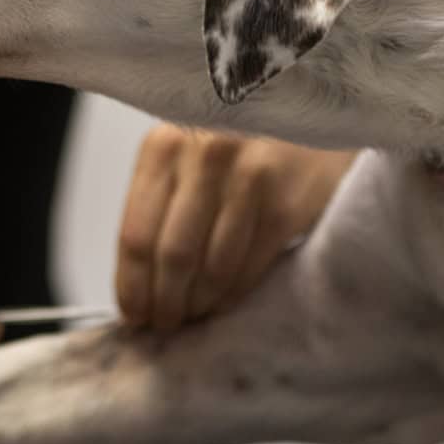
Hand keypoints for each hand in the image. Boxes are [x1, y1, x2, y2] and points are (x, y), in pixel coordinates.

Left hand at [114, 124, 354, 329]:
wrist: (311, 118)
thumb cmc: (239, 141)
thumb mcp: (186, 154)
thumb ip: (161, 202)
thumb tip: (137, 280)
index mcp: (165, 145)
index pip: (135, 233)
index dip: (132, 285)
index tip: (134, 315)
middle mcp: (204, 156)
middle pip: (171, 256)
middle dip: (164, 303)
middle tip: (165, 325)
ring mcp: (249, 178)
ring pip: (210, 268)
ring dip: (199, 305)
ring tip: (194, 315)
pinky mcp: (286, 203)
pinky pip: (249, 269)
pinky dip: (232, 296)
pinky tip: (223, 302)